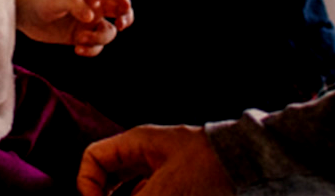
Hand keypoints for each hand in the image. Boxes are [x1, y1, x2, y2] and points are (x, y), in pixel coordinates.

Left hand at [14, 0, 132, 56]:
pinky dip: (91, 50)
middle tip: (120, 25)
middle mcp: (91, 8)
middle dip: (125, 18)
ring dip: (99, 38)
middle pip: (119, 11)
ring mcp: (86, 24)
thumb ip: (75, 4)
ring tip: (81, 40)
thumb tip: (92, 16)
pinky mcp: (79, 38)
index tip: (123, 7)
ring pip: (107, 32)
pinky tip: (77, 49)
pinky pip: (95, 46)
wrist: (23, 14)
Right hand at [78, 125, 234, 195]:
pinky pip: (148, 195)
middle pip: (109, 180)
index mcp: (135, 144)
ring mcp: (161, 175)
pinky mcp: (177, 190)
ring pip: (129, 192)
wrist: (248, 166)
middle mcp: (144, 158)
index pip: (94, 158)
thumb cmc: (208, 166)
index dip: (86, 184)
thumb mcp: (163, 189)